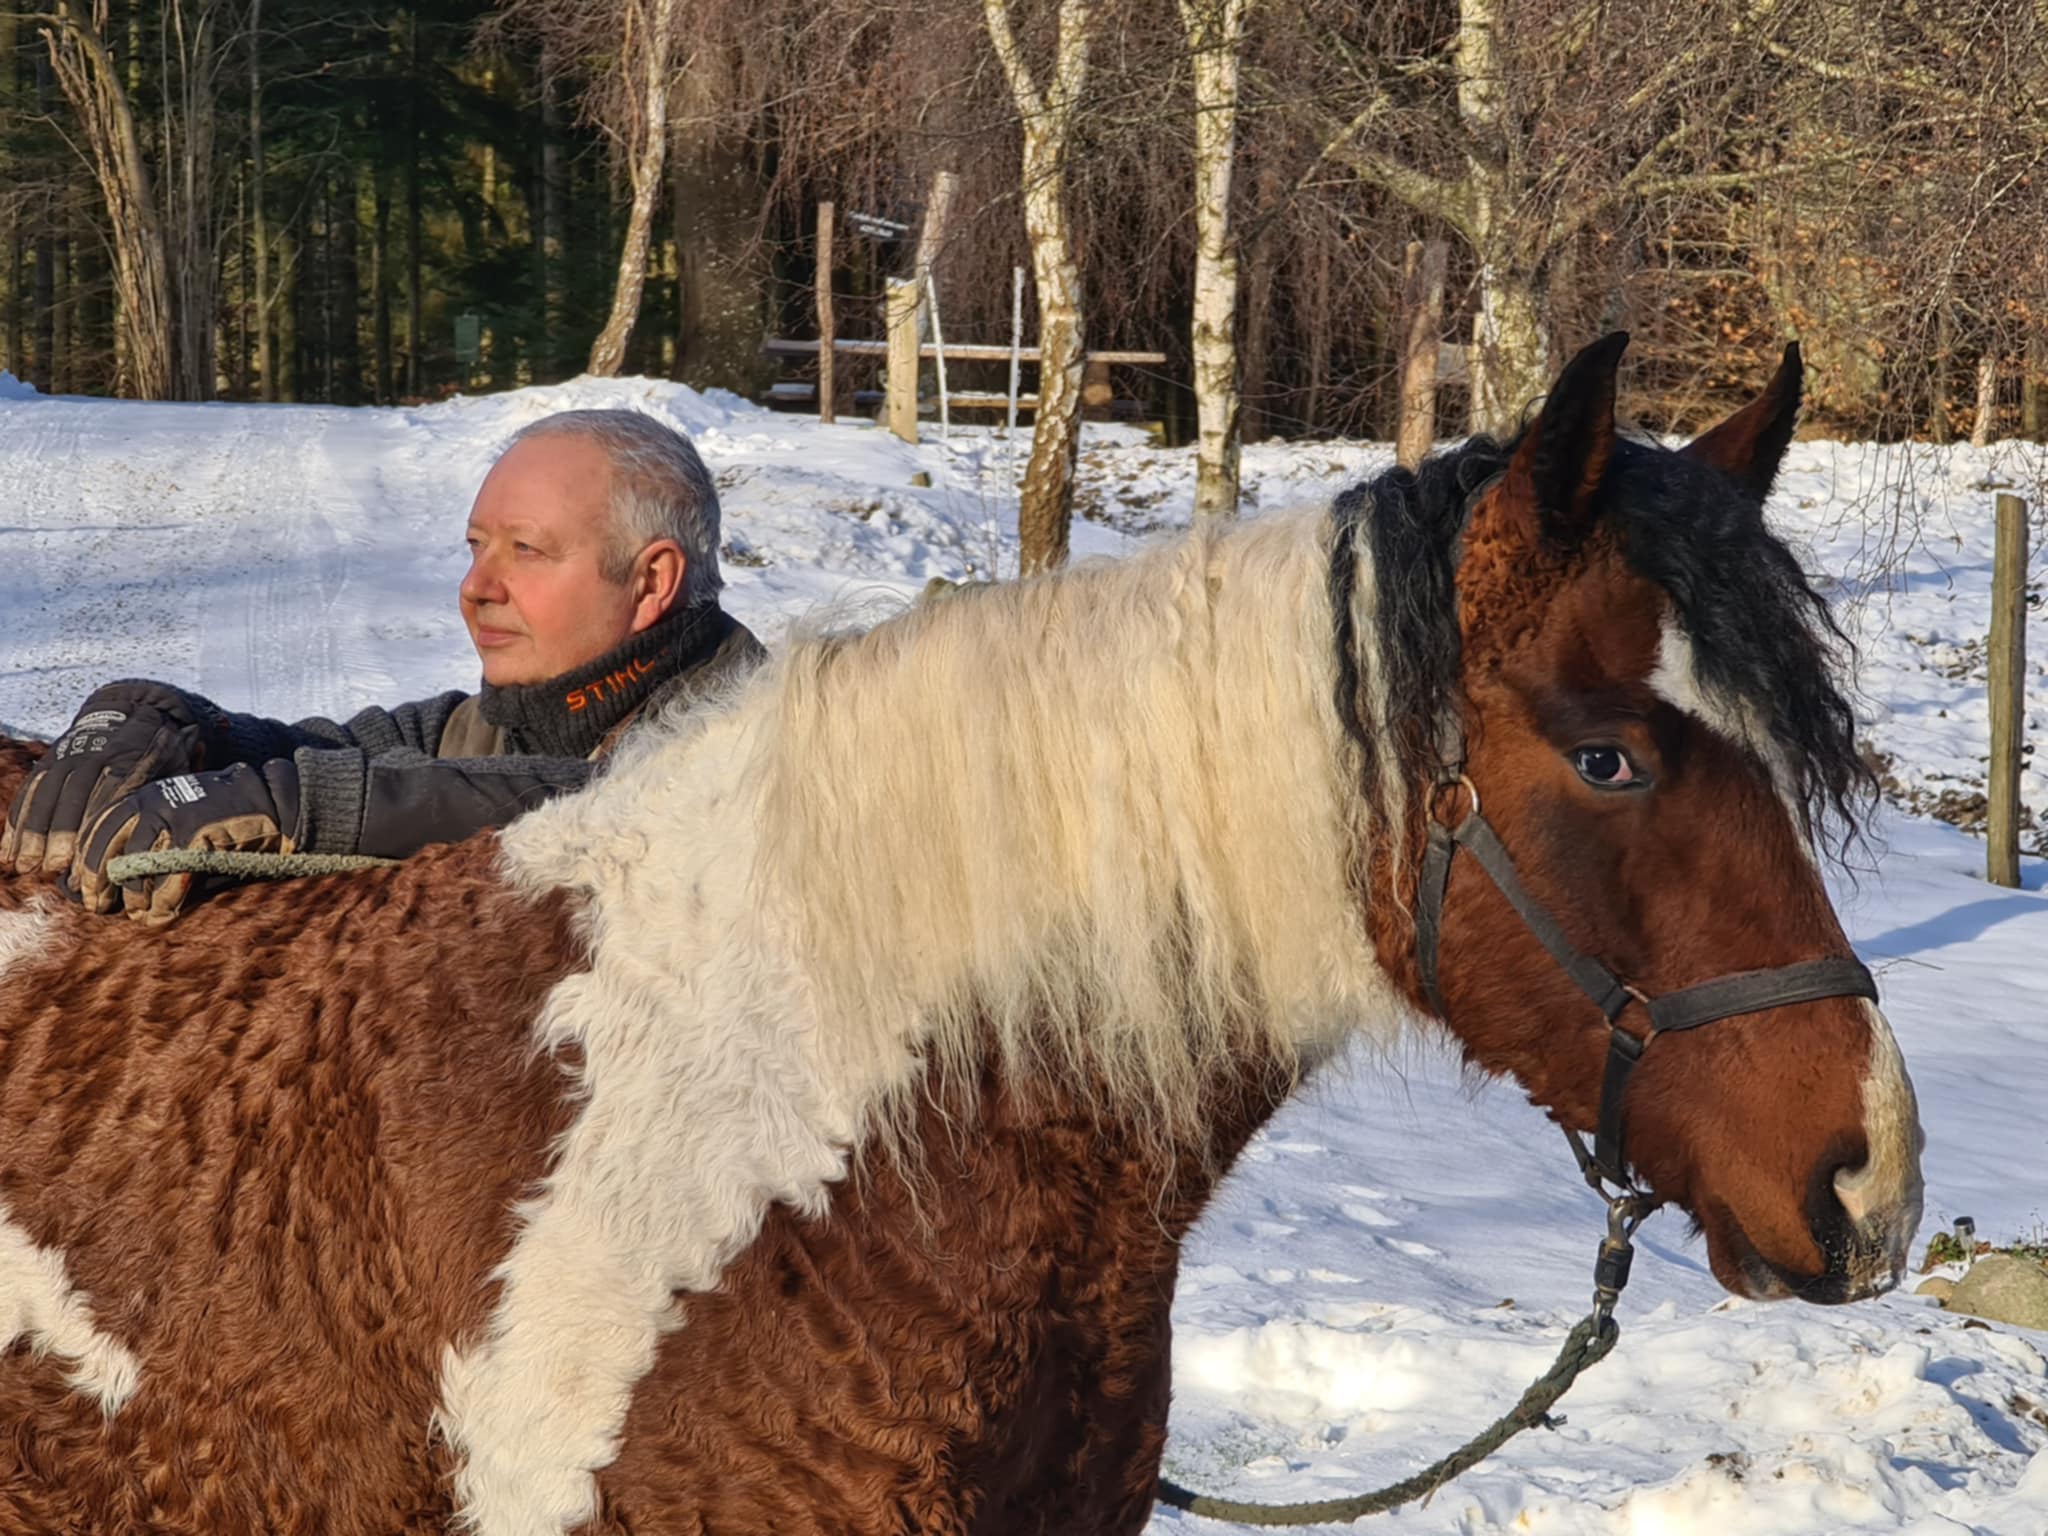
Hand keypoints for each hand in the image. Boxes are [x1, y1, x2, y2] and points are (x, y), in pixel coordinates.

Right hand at [0, 683, 209, 879]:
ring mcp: (69, 754)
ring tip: (24, 865)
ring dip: (32, 831)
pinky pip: (31, 789)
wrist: (132, 710)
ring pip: (46, 792)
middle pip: (72, 793)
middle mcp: (95, 753)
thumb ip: (177, 787)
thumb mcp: (177, 763)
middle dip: (57, 832)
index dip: (94, 825)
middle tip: (49, 866)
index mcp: (131, 757)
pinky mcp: (50, 758)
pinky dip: (18, 819)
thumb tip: (187, 813)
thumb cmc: (162, 753)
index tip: (85, 855)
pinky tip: (9, 849)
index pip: (109, 792)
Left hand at [74, 759, 301, 925]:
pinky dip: (164, 901)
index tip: (81, 888)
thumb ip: (150, 838)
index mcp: (143, 797)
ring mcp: (175, 817)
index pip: (97, 829)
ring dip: (134, 896)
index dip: (85, 862)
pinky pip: (171, 878)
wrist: (272, 800)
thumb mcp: (179, 816)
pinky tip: (162, 915)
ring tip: (137, 913)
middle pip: (107, 847)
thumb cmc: (224, 816)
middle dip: (98, 882)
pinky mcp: (198, 835)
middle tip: (98, 906)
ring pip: (135, 866)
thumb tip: (114, 877)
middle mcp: (152, 803)